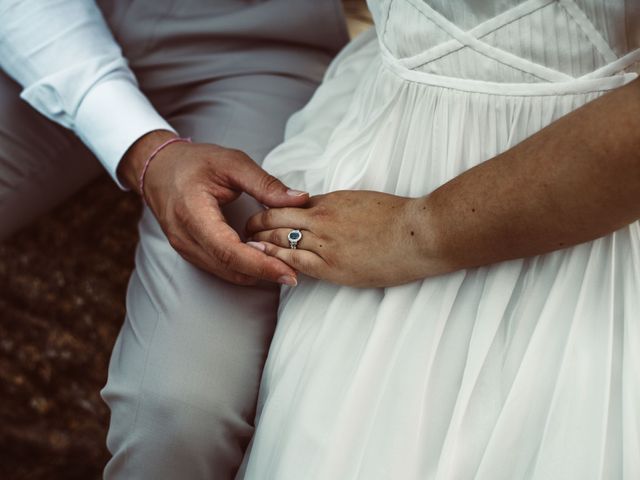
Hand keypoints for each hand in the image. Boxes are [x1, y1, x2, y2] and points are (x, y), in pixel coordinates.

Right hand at [118, 130, 307, 285]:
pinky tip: (261, 260)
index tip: (286, 272)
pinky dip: (241, 268)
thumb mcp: (232, 163)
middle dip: (262, 273)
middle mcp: (185, 236)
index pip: (228, 249)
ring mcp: (184, 247)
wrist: (159, 168)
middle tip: (292, 275)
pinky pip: (218, 268)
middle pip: (227, 266)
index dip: (259, 264)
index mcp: (193, 212)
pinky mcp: (189, 252)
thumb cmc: (194, 162)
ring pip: (224, 272)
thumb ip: (266, 184)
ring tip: (282, 267)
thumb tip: (300, 199)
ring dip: (253, 273)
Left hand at [246, 190, 442, 286]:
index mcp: (331, 200)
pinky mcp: (331, 266)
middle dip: (256, 222)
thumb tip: (325, 210)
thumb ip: (340, 206)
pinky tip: (262, 261)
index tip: (263, 214)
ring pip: (279, 238)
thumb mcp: (364, 201)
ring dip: (259, 241)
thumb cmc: (400, 217)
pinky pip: (293, 262)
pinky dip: (274, 260)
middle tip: (245, 229)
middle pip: (276, 217)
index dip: (271, 208)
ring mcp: (325, 242)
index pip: (289, 202)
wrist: (419, 234)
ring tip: (245, 246)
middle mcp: (322, 218)